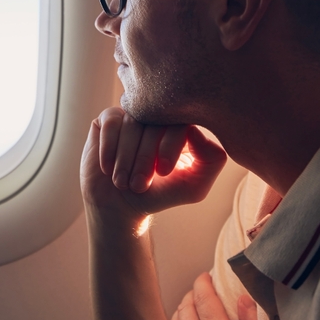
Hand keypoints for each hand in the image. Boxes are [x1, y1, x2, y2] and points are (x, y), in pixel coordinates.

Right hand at [80, 107, 227, 227]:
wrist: (121, 204)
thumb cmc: (160, 194)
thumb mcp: (194, 186)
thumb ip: (211, 161)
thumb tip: (193, 129)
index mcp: (183, 127)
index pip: (182, 121)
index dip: (171, 145)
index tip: (164, 171)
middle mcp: (158, 116)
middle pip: (155, 123)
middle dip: (145, 157)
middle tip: (139, 185)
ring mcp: (133, 115)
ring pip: (131, 124)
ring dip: (125, 158)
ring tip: (122, 183)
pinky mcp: (109, 118)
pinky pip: (110, 123)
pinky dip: (109, 149)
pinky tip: (107, 168)